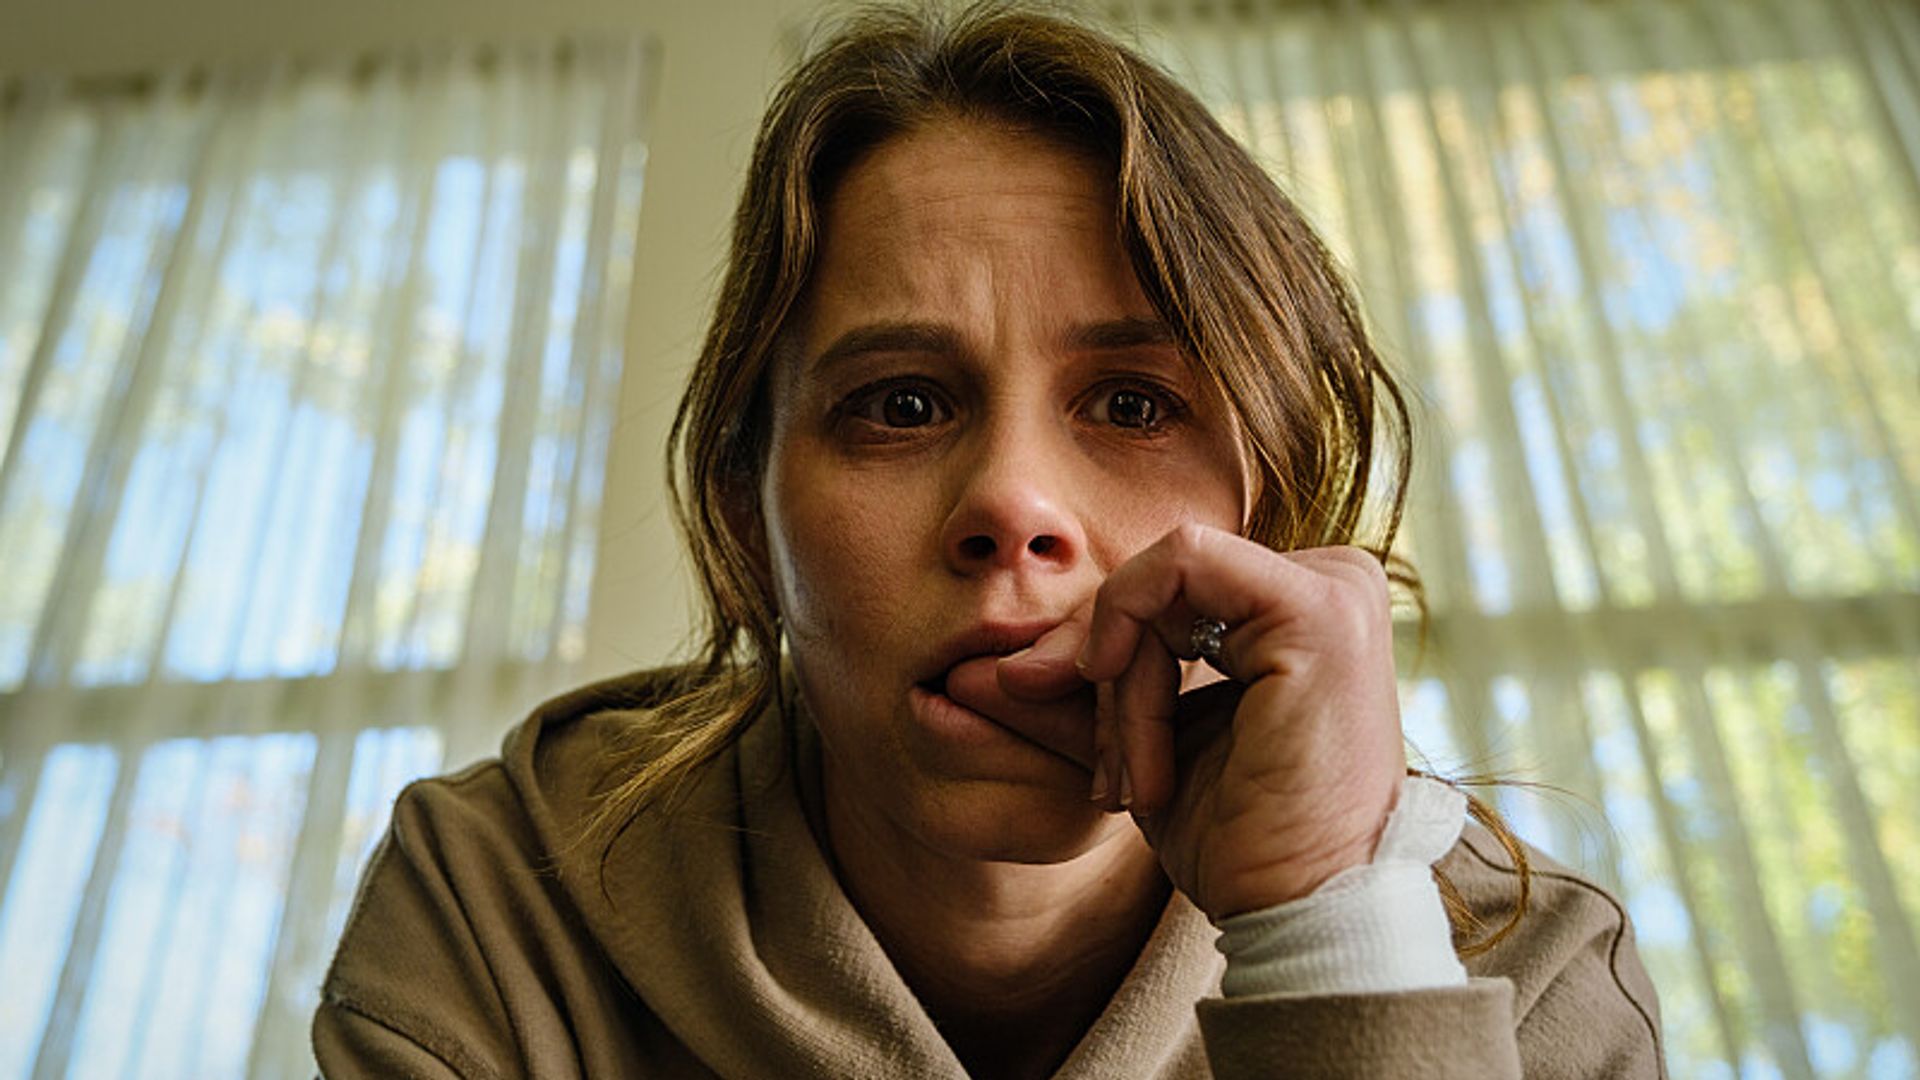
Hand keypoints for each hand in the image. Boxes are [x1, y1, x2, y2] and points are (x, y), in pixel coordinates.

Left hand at [997, 524, 1405, 919]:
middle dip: (1097, 672)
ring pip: (1161, 583)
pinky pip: (1181, 567)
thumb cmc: (1237, 842)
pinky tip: (1136, 736)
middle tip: (1102, 774)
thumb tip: (970, 672)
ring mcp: (1333, 589)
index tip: (1079, 743)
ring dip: (1119, 690)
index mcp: (1296, 609)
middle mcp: (1329, 581)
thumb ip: (1073, 695)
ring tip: (1133, 784)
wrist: (1296, 912)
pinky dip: (1132, 645)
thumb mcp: (1137, 747)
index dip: (1096, 652)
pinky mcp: (1317, 609)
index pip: (1167, 591)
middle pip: (1159, 582)